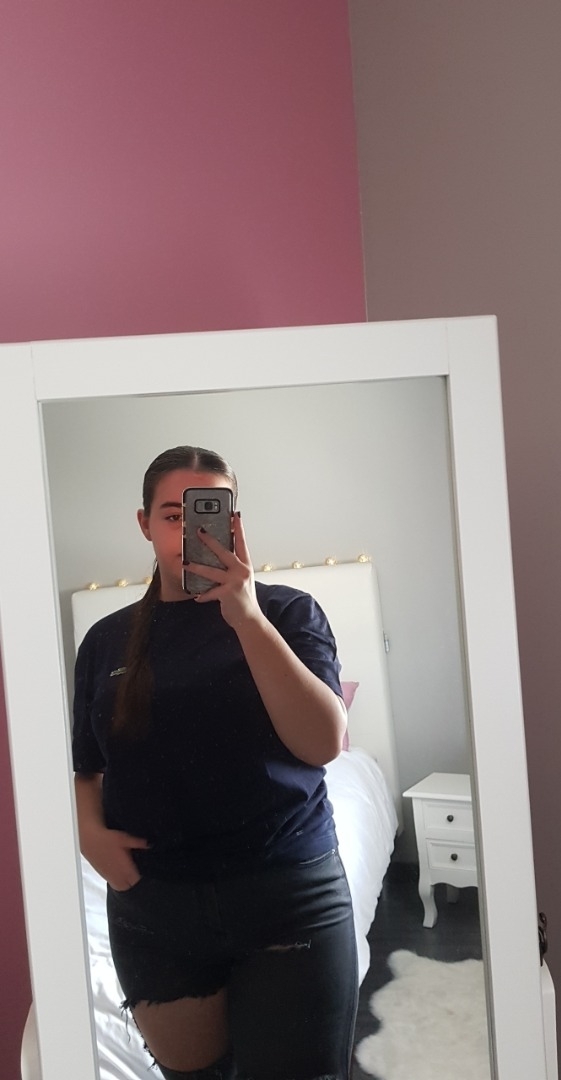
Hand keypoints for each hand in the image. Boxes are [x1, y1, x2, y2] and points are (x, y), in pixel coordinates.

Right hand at [81, 824, 148, 891]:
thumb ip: (138, 843)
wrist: (90, 840)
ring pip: (121, 887)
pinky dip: (118, 882)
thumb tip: (149, 844)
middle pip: (129, 886)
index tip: (143, 870)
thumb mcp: (125, 838)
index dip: (140, 876)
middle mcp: (117, 874)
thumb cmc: (107, 839)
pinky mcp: (103, 875)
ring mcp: (109, 876)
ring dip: (125, 883)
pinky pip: (113, 884)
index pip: (136, 879)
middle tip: (136, 873)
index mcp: (125, 868)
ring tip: (128, 874)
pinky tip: (119, 873)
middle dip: (133, 881)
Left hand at [185, 512, 261, 629]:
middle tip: (199, 531)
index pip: (241, 542)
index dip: (238, 528)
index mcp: (245, 564)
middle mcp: (242, 570)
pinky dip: (203, 595)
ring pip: (212, 571)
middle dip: (210, 541)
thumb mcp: (240, 579)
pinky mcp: (228, 593)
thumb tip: (216, 556)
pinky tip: (196, 597)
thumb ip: (231, 567)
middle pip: (224, 551)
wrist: (249, 619)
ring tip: (185, 563)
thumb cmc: (242, 598)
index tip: (234, 514)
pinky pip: (211, 592)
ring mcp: (235, 581)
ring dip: (196, 567)